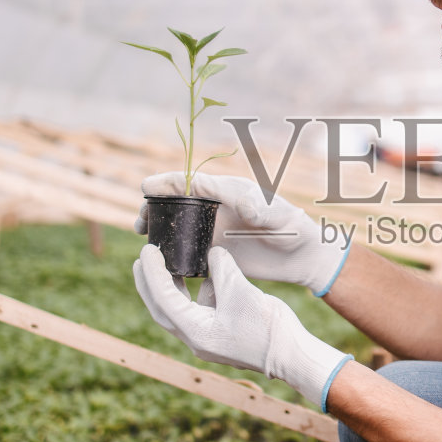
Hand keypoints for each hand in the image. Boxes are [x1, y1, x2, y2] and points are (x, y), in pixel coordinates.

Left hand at [133, 244, 351, 408]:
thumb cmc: (268, 327)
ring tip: (172, 261)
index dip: (152, 271)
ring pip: (180, 310)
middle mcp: (195, 339)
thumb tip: (211, 254)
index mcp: (195, 332)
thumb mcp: (241, 290)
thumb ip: (221, 269)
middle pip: (161, 308)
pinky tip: (207, 275)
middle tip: (143, 257)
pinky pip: (199, 311)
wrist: (292, 355)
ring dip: (174, 287)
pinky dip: (198, 293)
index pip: (163, 298)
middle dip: (150, 282)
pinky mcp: (219, 335)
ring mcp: (207, 340)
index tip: (147, 249)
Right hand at [134, 172, 349, 295]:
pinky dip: (169, 249)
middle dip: (153, 205)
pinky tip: (156, 258)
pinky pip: (185, 247)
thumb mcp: (279, 215)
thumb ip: (261, 208)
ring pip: (176, 223)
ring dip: (156, 226)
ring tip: (141, 233)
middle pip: (176, 201)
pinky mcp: (213, 251)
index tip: (146, 186)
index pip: (191, 182)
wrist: (301, 255)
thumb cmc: (293, 228)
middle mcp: (215, 207)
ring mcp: (212, 229)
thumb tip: (242, 203)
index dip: (167, 182)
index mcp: (227, 191)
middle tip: (139, 218)